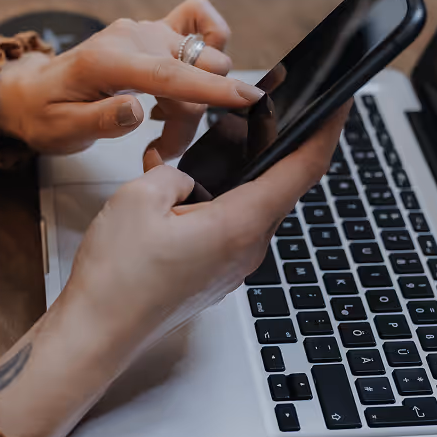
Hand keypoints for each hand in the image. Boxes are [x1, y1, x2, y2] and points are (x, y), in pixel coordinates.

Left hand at [0, 0, 259, 157]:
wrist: (32, 92)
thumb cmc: (46, 114)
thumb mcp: (63, 130)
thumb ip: (100, 120)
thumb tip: (137, 110)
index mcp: (109, 60)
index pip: (170, 74)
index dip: (210, 89)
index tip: (248, 100)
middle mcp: (134, 36)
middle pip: (193, 74)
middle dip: (188, 119)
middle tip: (157, 151)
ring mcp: (147, 30)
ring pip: (201, 61)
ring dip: (191, 100)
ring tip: (159, 128)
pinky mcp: (154, 32)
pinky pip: (198, 21)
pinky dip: (206, 50)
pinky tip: (181, 85)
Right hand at [0, 105, 348, 436]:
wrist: (97, 335)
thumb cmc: (117, 278)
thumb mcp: (139, 198)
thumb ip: (175, 174)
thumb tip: (187, 180)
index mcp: (240, 225)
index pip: (303, 168)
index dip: (328, 128)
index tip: (340, 101)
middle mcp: (247, 250)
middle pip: (279, 186)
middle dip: (274, 145)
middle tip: (261, 111)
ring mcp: (232, 268)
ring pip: (251, 208)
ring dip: (240, 175)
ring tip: (214, 150)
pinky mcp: (214, 277)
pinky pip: (230, 229)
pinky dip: (220, 202)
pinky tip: (187, 193)